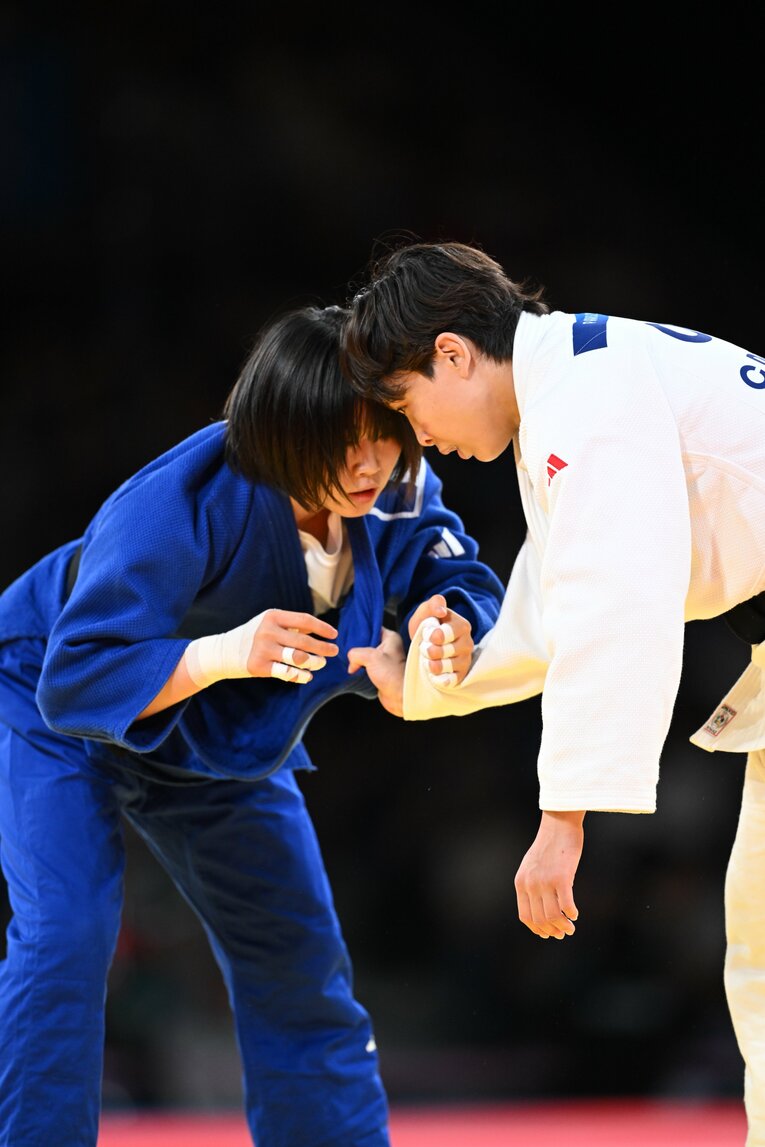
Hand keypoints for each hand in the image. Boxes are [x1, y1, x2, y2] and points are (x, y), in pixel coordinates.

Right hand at [184, 608, 338, 688]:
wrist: (224, 651)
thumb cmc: (255, 636)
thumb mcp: (270, 624)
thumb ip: (294, 626)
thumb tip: (321, 630)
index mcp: (273, 616)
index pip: (304, 620)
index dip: (322, 628)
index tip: (334, 634)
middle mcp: (268, 631)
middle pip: (305, 641)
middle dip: (323, 648)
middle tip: (334, 651)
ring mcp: (263, 649)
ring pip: (299, 658)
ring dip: (315, 662)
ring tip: (321, 663)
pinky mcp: (259, 667)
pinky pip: (287, 673)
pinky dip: (301, 676)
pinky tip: (308, 676)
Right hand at [347, 627, 405, 715]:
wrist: (400, 697)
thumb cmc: (394, 676)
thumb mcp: (371, 657)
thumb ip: (356, 653)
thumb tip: (351, 660)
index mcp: (390, 638)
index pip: (372, 628)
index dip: (360, 631)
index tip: (350, 635)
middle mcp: (388, 648)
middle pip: (366, 643)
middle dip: (357, 649)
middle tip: (350, 652)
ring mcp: (383, 660)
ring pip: (364, 656)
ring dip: (358, 661)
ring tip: (352, 664)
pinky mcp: (380, 672)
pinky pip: (365, 667)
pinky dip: (360, 670)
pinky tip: (355, 672)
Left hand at [408, 594, 473, 684]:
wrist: (426, 644)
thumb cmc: (428, 626)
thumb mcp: (426, 611)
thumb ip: (434, 603)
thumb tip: (441, 610)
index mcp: (462, 625)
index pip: (447, 633)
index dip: (432, 635)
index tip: (427, 635)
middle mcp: (468, 643)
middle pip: (445, 651)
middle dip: (429, 650)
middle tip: (425, 648)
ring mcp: (466, 660)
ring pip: (447, 666)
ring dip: (431, 664)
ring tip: (427, 659)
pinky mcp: (461, 675)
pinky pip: (450, 680)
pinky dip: (438, 678)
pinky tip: (433, 673)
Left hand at [514, 810, 584, 939]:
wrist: (558, 824)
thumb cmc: (549, 845)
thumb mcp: (532, 866)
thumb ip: (533, 884)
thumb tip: (544, 908)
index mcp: (521, 883)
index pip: (526, 916)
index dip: (538, 929)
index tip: (548, 933)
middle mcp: (530, 884)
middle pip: (540, 919)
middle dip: (552, 931)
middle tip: (563, 933)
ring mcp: (545, 881)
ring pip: (553, 916)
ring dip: (563, 926)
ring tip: (570, 927)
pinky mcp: (561, 878)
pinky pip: (566, 905)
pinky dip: (571, 914)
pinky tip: (575, 914)